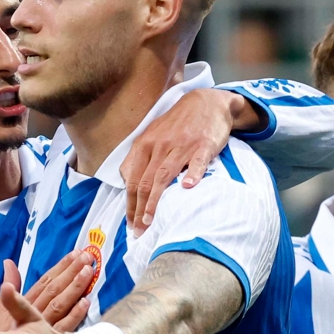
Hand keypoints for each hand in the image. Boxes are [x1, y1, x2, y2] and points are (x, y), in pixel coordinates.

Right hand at [0, 255, 93, 333]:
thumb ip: (8, 288)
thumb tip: (8, 262)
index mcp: (22, 305)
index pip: (45, 281)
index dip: (61, 267)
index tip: (75, 254)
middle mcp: (33, 314)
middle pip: (55, 289)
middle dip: (71, 272)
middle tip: (88, 257)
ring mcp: (42, 329)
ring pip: (61, 304)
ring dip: (75, 288)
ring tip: (89, 273)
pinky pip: (64, 327)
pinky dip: (75, 314)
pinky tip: (86, 303)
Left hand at [120, 88, 263, 232]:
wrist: (206, 102)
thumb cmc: (178, 123)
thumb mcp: (153, 135)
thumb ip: (139, 157)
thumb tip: (126, 180)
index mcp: (145, 144)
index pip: (133, 179)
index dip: (130, 203)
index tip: (130, 223)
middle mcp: (160, 145)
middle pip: (145, 181)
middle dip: (139, 209)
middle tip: (139, 231)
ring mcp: (182, 145)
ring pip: (164, 175)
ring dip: (156, 200)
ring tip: (150, 220)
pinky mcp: (203, 145)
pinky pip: (196, 161)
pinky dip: (192, 174)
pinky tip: (188, 188)